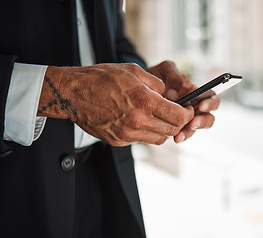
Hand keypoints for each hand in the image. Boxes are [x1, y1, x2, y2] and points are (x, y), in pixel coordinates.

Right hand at [37, 63, 193, 145]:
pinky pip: (140, 141)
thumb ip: (156, 84)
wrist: (74, 93)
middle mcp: (137, 122)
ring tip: (158, 116)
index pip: (179, 117)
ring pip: (158, 139)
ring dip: (163, 129)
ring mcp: (127, 134)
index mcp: (145, 102)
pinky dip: (146, 133)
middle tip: (176, 113)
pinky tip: (139, 121)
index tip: (188, 109)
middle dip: (178, 122)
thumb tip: (167, 94)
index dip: (188, 114)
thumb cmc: (102, 78)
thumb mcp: (134, 71)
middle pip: (171, 131)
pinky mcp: (118, 141)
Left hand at [147, 61, 219, 142]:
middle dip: (203, 121)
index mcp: (196, 91)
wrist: (142, 86)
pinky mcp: (176, 126)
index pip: (211, 97)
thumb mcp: (165, 69)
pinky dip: (180, 136)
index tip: (201, 105)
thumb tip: (174, 92)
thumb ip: (173, 75)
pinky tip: (175, 137)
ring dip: (190, 132)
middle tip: (192, 123)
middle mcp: (194, 105)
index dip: (210, 102)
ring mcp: (185, 117)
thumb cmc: (157, 75)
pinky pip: (182, 133)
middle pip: (208, 116)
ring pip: (195, 128)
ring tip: (180, 135)